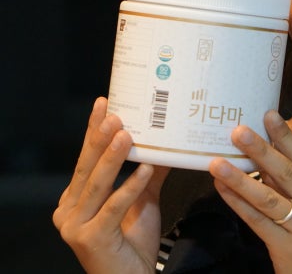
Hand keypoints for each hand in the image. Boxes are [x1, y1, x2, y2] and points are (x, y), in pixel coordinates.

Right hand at [53, 97, 169, 273]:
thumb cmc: (132, 245)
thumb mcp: (143, 202)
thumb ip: (149, 175)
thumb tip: (164, 147)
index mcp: (75, 199)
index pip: (86, 159)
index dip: (93, 131)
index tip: (104, 104)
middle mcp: (68, 211)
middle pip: (87, 168)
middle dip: (100, 138)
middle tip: (115, 114)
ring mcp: (75, 226)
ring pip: (97, 185)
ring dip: (112, 158)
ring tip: (127, 135)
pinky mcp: (90, 239)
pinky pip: (113, 207)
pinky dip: (130, 187)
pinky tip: (145, 170)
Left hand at [209, 110, 291, 273]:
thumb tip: (265, 155)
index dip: (286, 136)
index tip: (268, 115)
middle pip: (287, 174)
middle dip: (261, 150)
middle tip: (238, 131)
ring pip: (268, 198)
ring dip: (240, 178)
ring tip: (217, 162)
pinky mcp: (288, 248)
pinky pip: (257, 221)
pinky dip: (238, 203)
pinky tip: (223, 189)